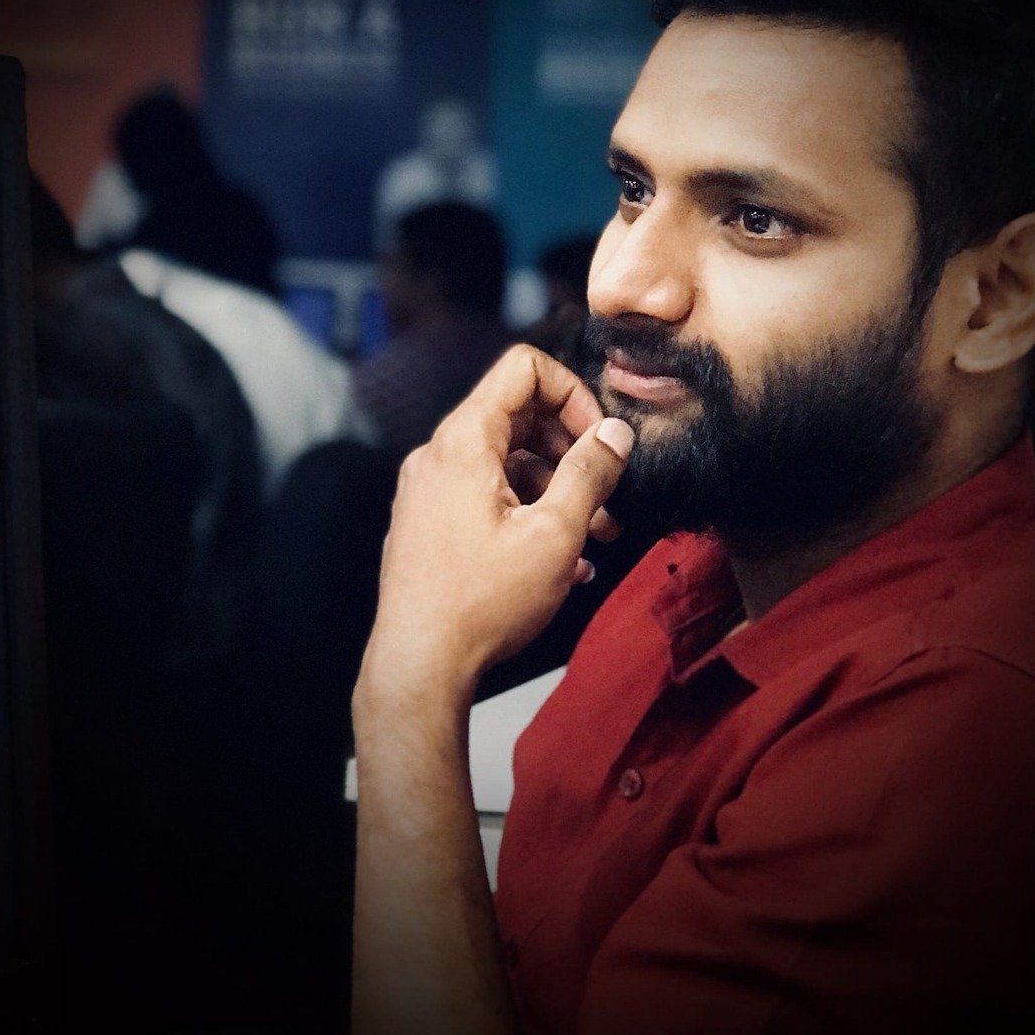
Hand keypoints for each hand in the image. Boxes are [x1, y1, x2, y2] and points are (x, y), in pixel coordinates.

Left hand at [356, 344, 634, 706]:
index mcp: (464, 442)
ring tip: (597, 535)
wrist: (420, 665)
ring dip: (558, 489)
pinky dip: (528, 512)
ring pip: (507, 464)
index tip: (601, 439)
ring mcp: (431, 490)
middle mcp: (439, 456)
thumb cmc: (481, 603)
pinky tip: (563, 560)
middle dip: (572, 450)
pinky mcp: (430, 523)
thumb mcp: (554, 534)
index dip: (573, 394)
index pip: (523, 370)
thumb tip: (615, 433)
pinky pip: (487, 496)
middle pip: (518, 417)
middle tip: (609, 494)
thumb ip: (590, 474)